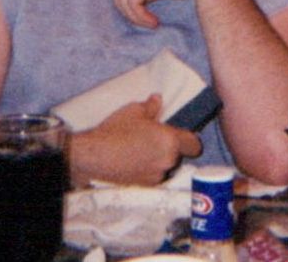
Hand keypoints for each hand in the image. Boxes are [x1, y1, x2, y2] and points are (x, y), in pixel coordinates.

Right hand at [71, 94, 201, 185]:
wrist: (93, 156)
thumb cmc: (115, 131)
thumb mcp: (134, 111)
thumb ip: (151, 106)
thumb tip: (157, 100)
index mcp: (170, 141)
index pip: (194, 145)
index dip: (189, 140)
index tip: (181, 135)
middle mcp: (168, 161)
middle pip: (178, 155)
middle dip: (169, 148)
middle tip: (153, 139)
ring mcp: (156, 176)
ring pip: (164, 166)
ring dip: (158, 160)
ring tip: (140, 150)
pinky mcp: (144, 186)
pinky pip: (152, 175)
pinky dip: (147, 169)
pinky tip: (132, 161)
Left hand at [112, 0, 201, 27]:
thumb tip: (133, 6)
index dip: (126, 7)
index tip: (144, 19)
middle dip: (129, 14)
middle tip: (147, 23)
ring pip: (122, 0)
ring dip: (136, 17)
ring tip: (152, 24)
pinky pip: (133, 2)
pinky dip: (141, 16)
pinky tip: (154, 22)